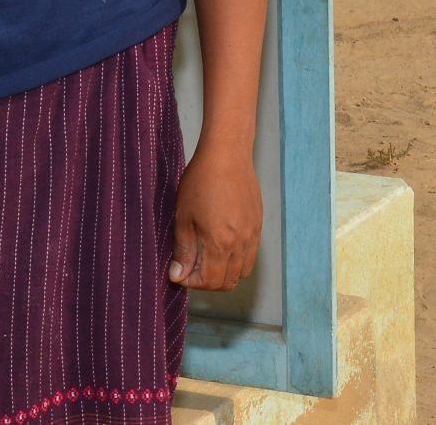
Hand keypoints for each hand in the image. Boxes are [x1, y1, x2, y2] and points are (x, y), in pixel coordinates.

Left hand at [169, 143, 261, 292]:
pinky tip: (221, 244)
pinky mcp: (258, 224)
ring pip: (242, 272)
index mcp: (221, 243)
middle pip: (228, 282)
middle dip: (207, 281)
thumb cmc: (201, 180)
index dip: (192, 282)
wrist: (227, 154)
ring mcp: (253, 234)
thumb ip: (183, 250)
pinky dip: (236, 261)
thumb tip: (178, 275)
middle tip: (190, 266)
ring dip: (224, 273)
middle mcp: (241, 243)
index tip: (179, 271)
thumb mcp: (184, 216)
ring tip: (205, 257)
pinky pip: (250, 255)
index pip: (210, 281)